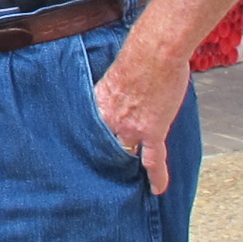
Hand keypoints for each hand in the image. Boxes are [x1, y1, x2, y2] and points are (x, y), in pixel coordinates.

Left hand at [93, 30, 191, 194]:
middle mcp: (109, 119)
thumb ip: (115, 89)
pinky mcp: (151, 131)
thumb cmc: (139, 55)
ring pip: (126, 154)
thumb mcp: (115, 74)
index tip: (84, 153)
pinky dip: (157, 176)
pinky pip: (153, 160)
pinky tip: (157, 189)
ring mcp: (129, 127)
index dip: (92, 141)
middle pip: (104, 146)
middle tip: (98, 177)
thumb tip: (122, 93)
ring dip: (128, 166)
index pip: (91, 129)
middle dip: (104, 160)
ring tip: (128, 184)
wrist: (156, 52)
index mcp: (98, 103)